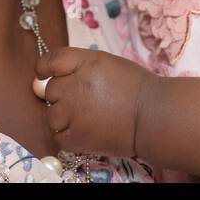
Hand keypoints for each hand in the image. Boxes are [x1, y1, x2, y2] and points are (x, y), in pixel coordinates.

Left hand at [35, 46, 153, 158]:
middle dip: (62, 94)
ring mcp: (75, 113)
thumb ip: (82, 66)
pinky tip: (83, 131)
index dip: (44, 67)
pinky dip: (67, 135)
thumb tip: (60, 75)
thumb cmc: (137, 87)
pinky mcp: (78, 138)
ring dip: (62, 116)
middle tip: (82, 100)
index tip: (44, 72)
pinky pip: (59, 136)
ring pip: (51, 115)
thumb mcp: (108, 64)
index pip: (51, 61)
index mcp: (85, 63)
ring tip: (83, 118)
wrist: (155, 116)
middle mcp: (75, 86)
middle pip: (50, 89)